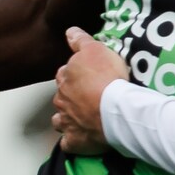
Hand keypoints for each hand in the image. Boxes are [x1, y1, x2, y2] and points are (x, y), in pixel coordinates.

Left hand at [49, 28, 125, 153]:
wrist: (114, 110)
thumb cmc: (106, 77)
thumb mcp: (95, 49)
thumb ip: (80, 40)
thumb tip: (68, 31)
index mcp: (64, 77)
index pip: (65, 73)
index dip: (75, 75)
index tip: (86, 77)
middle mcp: (60, 99)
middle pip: (62, 96)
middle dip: (70, 97)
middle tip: (88, 98)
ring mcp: (65, 121)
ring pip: (60, 120)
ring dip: (67, 119)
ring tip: (81, 119)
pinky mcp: (74, 141)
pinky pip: (68, 143)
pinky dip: (72, 141)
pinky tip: (79, 140)